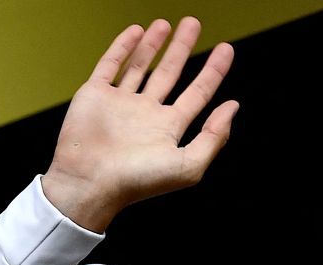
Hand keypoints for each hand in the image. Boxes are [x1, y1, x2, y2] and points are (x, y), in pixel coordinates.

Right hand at [41, 17, 237, 232]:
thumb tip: (232, 108)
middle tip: (194, 23)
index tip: (226, 49)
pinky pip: (111, 65)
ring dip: (154, 44)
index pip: (197, 94)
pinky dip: (122, 47)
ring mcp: (120, 103)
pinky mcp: (95, 95)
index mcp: (168, 131)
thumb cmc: (138, 182)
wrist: (90, 183)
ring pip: (140, 66)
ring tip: (165, 24)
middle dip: (183, 48)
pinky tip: (137, 31)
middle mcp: (145, 115)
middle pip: (170, 74)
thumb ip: (214, 138)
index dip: (213, 72)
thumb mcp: (189, 165)